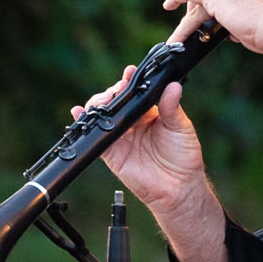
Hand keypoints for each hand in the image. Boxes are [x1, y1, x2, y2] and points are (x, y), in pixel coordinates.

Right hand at [73, 72, 208, 214]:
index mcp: (149, 112)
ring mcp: (120, 136)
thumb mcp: (181, 128)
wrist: (177, 188)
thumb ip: (172, 107)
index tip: (129, 73)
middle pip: (115, 100)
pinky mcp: (111, 152)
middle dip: (112, 91)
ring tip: (103, 101)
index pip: (135, 91)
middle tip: (117, 90)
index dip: (130, 81)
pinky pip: (94, 136)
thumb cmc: (183, 157)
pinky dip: (83, 123)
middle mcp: (132, 122)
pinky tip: (78, 112)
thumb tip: (172, 85)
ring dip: (98, 103)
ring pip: (102, 114)